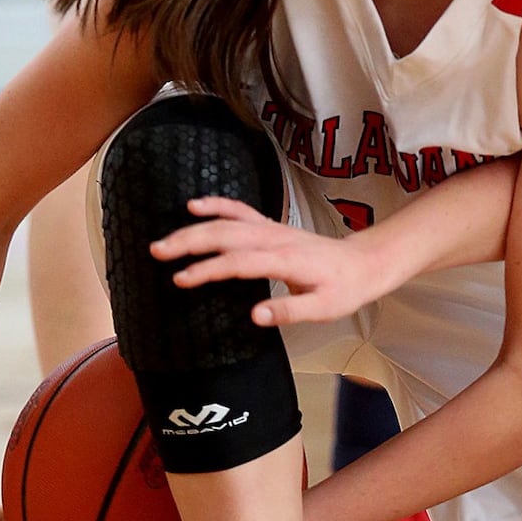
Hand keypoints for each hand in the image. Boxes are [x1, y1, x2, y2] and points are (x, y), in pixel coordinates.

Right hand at [150, 196, 387, 325]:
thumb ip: (290, 311)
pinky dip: (217, 205)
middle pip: (227, 235)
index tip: (181, 280)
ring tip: (164, 238)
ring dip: (195, 228)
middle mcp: (277, 239)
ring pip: (228, 222)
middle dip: (189, 242)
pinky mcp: (272, 226)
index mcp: (287, 260)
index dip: (209, 270)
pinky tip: (194, 205)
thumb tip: (255, 315)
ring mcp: (273, 229)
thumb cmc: (344, 288)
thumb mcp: (325, 308)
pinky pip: (241, 211)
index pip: (240, 262)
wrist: (365, 262)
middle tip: (157, 253)